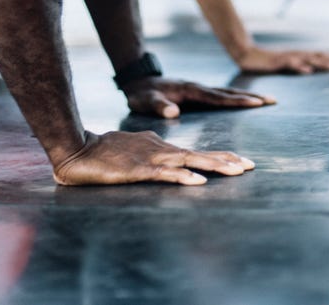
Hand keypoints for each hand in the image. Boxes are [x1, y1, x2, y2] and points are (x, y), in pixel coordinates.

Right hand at [52, 130, 253, 185]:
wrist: (77, 147)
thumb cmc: (103, 150)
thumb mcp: (133, 149)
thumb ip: (150, 151)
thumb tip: (163, 154)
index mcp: (160, 146)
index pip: (195, 151)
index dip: (219, 156)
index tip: (241, 162)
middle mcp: (160, 149)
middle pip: (199, 154)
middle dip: (226, 160)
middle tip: (251, 166)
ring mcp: (150, 158)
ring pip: (189, 161)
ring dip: (214, 166)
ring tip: (236, 171)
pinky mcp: (138, 170)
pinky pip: (165, 174)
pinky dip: (183, 177)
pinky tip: (198, 182)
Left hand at [121, 77, 275, 118]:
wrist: (137, 81)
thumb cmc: (141, 94)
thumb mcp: (146, 101)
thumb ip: (159, 106)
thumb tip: (174, 112)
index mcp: (191, 90)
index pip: (218, 97)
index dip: (237, 101)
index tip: (256, 103)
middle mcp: (199, 87)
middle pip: (230, 92)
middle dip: (252, 96)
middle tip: (273, 100)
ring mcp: (199, 89)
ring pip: (228, 92)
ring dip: (247, 95)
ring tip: (267, 100)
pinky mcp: (198, 93)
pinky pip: (222, 95)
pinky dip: (236, 97)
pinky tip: (244, 101)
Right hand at [235, 45, 328, 74]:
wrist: (246, 54)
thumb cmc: (267, 61)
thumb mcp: (286, 65)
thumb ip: (298, 66)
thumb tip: (313, 70)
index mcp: (300, 56)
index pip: (321, 56)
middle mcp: (296, 55)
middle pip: (319, 57)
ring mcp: (287, 58)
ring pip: (308, 60)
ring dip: (322, 63)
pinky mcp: (277, 62)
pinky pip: (290, 65)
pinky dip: (300, 67)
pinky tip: (309, 71)